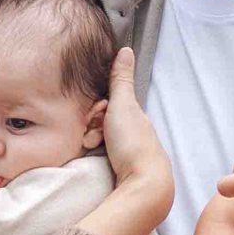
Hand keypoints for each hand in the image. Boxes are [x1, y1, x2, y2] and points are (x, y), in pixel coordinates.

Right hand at [100, 48, 170, 198]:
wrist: (143, 185)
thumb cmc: (133, 142)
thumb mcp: (123, 105)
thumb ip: (121, 79)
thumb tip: (126, 50)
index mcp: (136, 117)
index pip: (108, 105)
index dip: (97, 108)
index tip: (96, 114)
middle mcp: (134, 133)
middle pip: (101, 123)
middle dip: (92, 127)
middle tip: (93, 135)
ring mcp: (129, 154)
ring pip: (98, 141)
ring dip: (90, 142)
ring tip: (90, 148)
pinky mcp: (123, 172)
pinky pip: (100, 158)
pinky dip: (93, 156)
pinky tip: (90, 159)